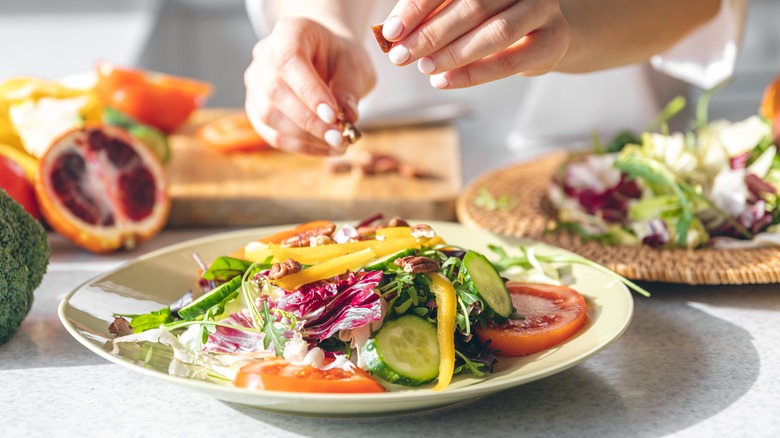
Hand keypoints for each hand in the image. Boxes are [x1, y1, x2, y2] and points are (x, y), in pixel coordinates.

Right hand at [244, 17, 375, 154]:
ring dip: (305, 137)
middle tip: (339, 137)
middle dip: (309, 120)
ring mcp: (256, 84)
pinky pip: (272, 134)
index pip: (289, 60)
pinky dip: (301, 146)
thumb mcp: (355, 64)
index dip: (309, 91)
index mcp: (289, 32)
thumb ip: (350, 87)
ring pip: (269, 116)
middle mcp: (264, 55)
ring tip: (337, 144)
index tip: (333, 115)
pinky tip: (325, 149)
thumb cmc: (340, 59)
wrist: (328, 62)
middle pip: (275, 90)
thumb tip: (347, 116)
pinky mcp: (257, 110)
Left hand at [380, 0, 569, 87]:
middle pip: (472, 5)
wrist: (544, 33)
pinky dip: (471, 74)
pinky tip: (443, 81)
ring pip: (494, 32)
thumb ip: (432, 16)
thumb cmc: (492, 18)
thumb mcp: (461, 10)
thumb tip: (393, 34)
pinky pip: (508, 61)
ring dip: (452, 53)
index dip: (417, 7)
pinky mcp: (552, 40)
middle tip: (401, 55)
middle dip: (430, 33)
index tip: (390, 31)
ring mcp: (542, 8)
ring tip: (423, 67)